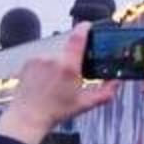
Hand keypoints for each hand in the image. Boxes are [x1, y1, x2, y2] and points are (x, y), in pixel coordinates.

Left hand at [0, 28, 117, 143]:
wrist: (27, 117)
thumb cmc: (54, 112)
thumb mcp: (85, 104)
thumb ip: (106, 92)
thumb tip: (117, 82)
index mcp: (68, 66)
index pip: (78, 37)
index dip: (85, 28)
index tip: (88, 26)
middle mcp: (52, 59)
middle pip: (68, 50)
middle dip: (72, 60)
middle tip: (72, 76)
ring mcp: (38, 59)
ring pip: (55, 55)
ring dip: (59, 64)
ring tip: (55, 83)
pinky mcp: (28, 62)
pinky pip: (43, 59)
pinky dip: (46, 67)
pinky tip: (45, 82)